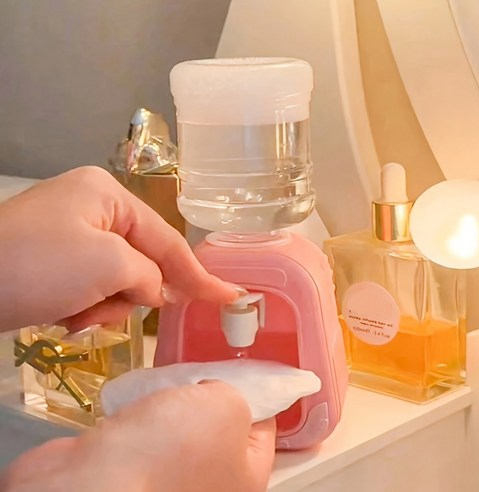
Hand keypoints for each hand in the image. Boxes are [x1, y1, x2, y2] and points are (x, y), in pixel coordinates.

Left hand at [0, 166, 238, 329]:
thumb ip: (149, 275)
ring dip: (104, 304)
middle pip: (142, 261)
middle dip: (129, 292)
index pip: (168, 240)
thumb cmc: (38, 265)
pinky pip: (93, 287)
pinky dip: (85, 307)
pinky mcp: (56, 260)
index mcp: (109, 196)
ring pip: (118, 279)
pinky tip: (63, 314)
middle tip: (103, 307)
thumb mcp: (107, 265)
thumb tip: (155, 290)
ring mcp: (73, 234)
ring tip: (74, 313)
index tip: (231, 295)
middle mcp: (94, 208)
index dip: (200, 273)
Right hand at [1, 381, 275, 491]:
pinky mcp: (136, 470)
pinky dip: (149, 411)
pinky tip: (145, 394)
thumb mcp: (227, 406)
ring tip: (172, 377)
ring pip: (184, 425)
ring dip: (177, 399)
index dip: (256, 391)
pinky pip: (152, 432)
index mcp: (246, 476)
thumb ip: (238, 393)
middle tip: (204, 366)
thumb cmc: (174, 445)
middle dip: (211, 391)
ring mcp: (171, 479)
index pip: (265, 426)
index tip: (243, 363)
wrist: (97, 479)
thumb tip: (221, 393)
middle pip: (222, 424)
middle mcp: (212, 483)